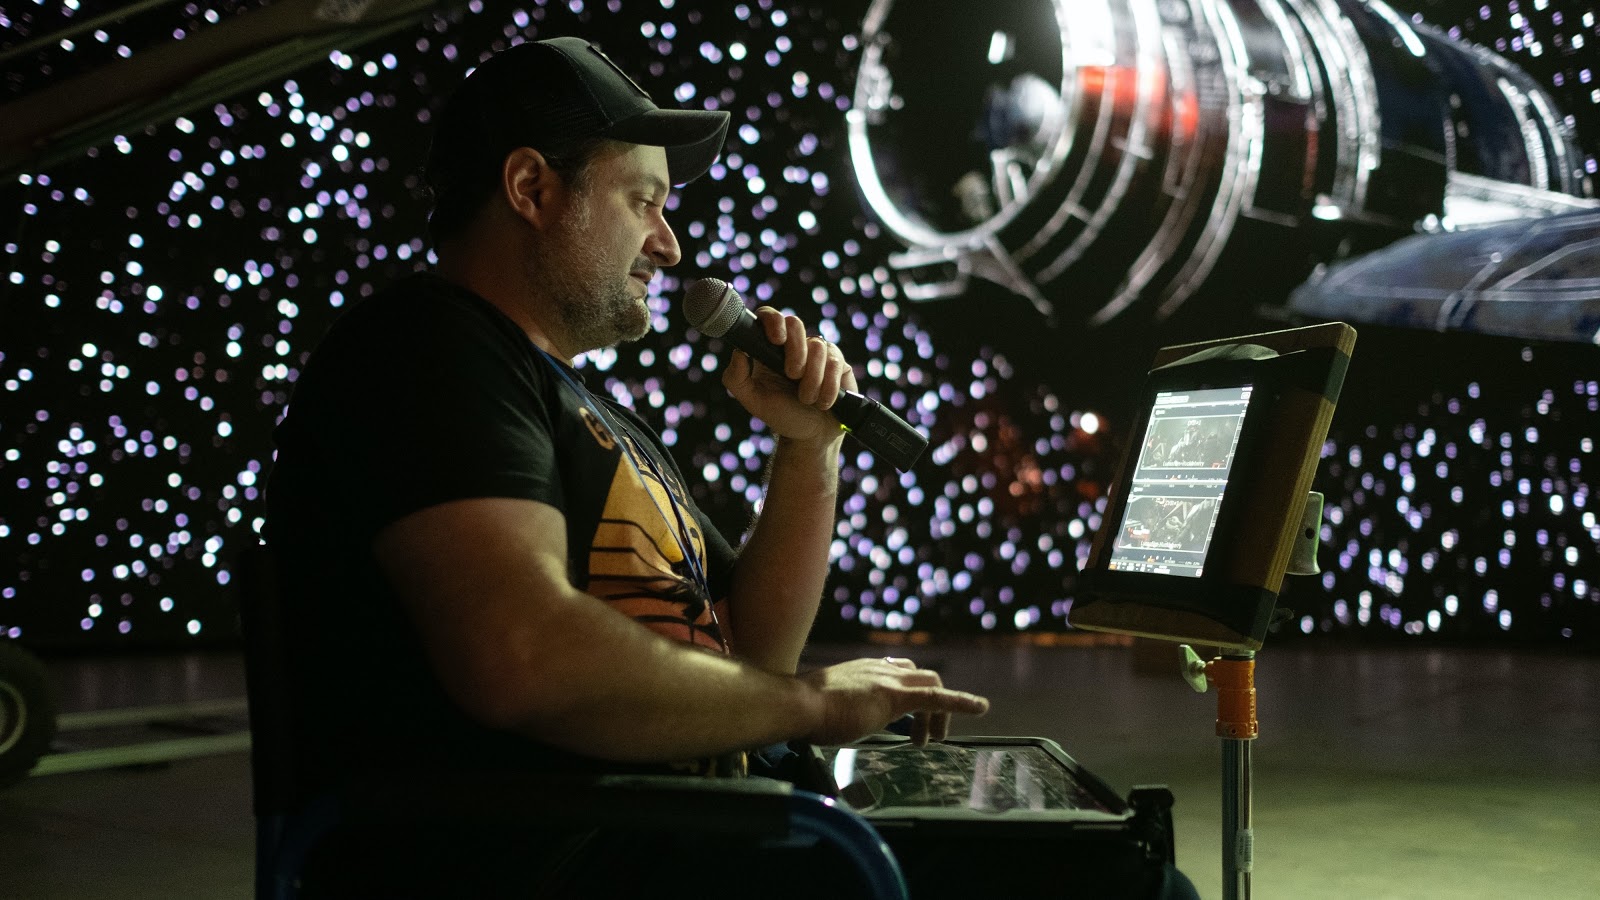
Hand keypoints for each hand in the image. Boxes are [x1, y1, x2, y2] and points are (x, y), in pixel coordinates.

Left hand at [721, 307, 857, 445]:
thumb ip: (736, 378)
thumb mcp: (753, 400)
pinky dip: (828, 388)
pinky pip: (835, 363)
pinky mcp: (838, 363)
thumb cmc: (782, 415)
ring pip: (817, 347)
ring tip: (807, 399)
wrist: (811, 436)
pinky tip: (823, 402)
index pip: (768, 316)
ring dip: (811, 380)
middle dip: (795, 352)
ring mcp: (818, 351)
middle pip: (795, 323)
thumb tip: (739, 351)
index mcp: (769, 348)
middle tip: (792, 376)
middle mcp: (794, 344)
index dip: (772, 321)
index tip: (776, 340)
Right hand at [799, 657, 989, 746]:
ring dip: (940, 713)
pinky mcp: (895, 696)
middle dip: (930, 705)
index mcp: (863, 670)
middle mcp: (879, 669)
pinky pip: (936, 697)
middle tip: (925, 735)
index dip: (911, 691)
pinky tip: (980, 709)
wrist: (798, 705)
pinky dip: (961, 702)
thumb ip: (839, 708)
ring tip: (933, 739)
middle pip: (920, 676)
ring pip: (931, 685)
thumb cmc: (804, 712)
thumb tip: (835, 720)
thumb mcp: (827, 707)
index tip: (910, 714)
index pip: (898, 671)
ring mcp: (888, 680)